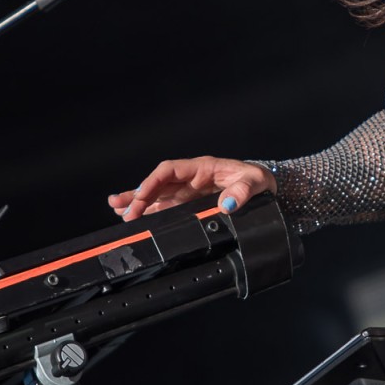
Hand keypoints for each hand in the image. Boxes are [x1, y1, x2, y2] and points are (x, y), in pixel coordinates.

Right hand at [108, 157, 276, 221]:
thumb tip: (228, 204)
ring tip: (118, 209)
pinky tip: (136, 216)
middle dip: (139, 195)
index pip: (170, 170)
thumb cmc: (259, 179)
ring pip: (158, 195)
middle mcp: (191, 178)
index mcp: (202, 167)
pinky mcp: (191, 203)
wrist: (266, 186)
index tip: (142, 196)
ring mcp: (189, 191)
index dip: (154, 182)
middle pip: (159, 184)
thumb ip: (243, 191)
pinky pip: (167, 206)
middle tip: (123, 209)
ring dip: (139, 202)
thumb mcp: (256, 182)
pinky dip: (151, 211)